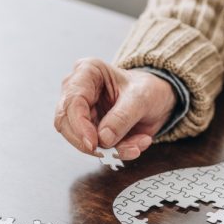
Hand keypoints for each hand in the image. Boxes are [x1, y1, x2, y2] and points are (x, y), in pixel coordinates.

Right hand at [54, 58, 176, 159]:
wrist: (158, 99)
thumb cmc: (148, 89)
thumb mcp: (141, 98)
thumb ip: (122, 117)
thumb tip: (103, 138)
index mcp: (87, 72)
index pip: (72, 101)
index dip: (79, 125)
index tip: (94, 143)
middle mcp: (79, 91)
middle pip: (66, 123)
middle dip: (88, 142)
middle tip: (110, 152)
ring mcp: (83, 112)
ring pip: (80, 139)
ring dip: (109, 149)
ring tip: (135, 146)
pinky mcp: (90, 129)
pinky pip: (96, 148)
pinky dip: (117, 151)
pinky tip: (136, 145)